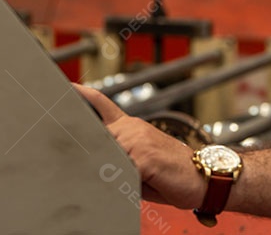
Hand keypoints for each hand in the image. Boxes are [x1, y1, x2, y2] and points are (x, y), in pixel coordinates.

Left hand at [74, 84, 206, 208]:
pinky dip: (129, 184)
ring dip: (117, 174)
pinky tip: (145, 182)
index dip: (83, 96)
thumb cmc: (171, 173)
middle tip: (125, 168)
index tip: (66, 86)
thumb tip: (98, 162)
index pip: (103, 106)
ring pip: (107, 160)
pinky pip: (122, 174)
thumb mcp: (141, 161)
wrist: (204, 176)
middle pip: (97, 143)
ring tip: (143, 178)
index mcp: (130, 127)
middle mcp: (131, 128)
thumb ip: (119, 156)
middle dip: (98, 159)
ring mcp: (137, 140)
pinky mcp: (143, 157)